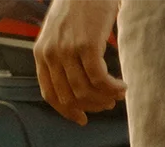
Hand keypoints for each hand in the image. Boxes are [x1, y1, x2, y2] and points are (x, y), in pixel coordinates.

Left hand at [35, 0, 125, 125]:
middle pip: (71, 97)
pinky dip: (113, 89)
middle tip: (108, 104)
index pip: (51, 94)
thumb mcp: (60, 35)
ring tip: (117, 95)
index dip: (68, 112)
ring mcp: (68, 50)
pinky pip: (100, 80)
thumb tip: (78, 90)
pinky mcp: (87, 45)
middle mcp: (51, 53)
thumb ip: (62, 59)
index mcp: (42, 53)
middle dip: (92, 106)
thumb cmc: (78, 8)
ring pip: (85, 92)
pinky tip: (122, 87)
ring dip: (104, 99)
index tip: (83, 119)